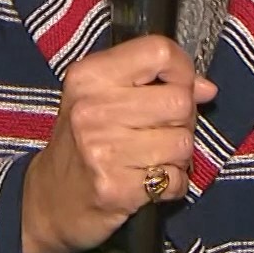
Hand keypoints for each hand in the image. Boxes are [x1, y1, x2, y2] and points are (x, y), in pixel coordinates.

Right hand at [21, 36, 216, 252]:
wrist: (47, 200)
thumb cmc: (82, 143)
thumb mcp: (103, 98)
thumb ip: (154, 83)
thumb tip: (206, 89)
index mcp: (90, 76)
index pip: (159, 52)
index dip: (182, 70)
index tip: (178, 86)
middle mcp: (93, 108)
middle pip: (180, 101)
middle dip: (183, 120)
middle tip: (161, 131)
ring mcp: (102, 150)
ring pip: (183, 143)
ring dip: (178, 156)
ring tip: (151, 157)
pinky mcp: (115, 188)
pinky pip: (175, 180)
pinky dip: (171, 184)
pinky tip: (148, 181)